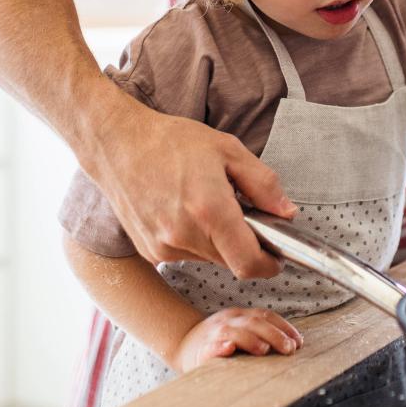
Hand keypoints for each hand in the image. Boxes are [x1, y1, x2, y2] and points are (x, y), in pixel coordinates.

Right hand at [84, 88, 296, 278]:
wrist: (118, 144)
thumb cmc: (172, 141)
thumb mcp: (229, 150)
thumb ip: (263, 184)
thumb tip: (287, 212)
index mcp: (210, 210)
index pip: (249, 263)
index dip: (269, 265)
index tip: (277, 257)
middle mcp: (185, 235)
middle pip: (231, 261)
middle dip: (244, 244)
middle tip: (240, 212)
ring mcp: (164, 247)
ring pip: (209, 258)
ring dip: (218, 241)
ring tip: (206, 204)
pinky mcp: (149, 251)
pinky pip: (186, 254)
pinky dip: (195, 240)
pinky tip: (184, 210)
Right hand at [170, 307, 303, 371]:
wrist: (183, 344)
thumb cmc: (219, 341)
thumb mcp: (240, 331)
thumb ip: (260, 333)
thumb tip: (292, 342)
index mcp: (240, 316)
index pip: (265, 316)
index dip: (284, 327)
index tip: (299, 341)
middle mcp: (228, 320)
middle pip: (254, 323)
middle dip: (274, 335)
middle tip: (289, 349)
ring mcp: (214, 334)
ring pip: (233, 332)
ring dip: (250, 340)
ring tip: (264, 350)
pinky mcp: (201, 350)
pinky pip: (210, 347)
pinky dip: (220, 347)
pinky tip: (228, 349)